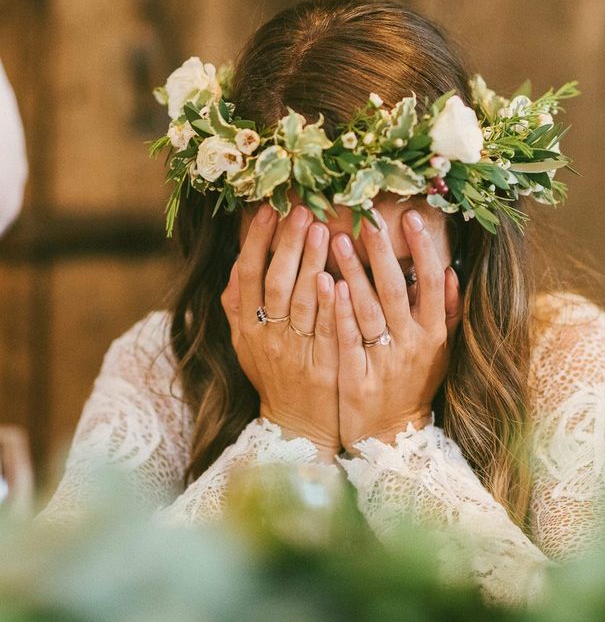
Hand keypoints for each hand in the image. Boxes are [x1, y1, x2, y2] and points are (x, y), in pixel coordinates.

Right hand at [221, 204, 339, 461]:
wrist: (297, 425)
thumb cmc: (274, 377)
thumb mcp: (246, 345)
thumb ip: (237, 308)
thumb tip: (236, 267)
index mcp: (248, 329)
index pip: (248, 276)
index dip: (256, 242)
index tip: (267, 211)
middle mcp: (269, 338)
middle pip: (276, 282)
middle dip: (288, 244)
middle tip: (301, 211)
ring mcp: (297, 353)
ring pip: (302, 302)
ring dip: (311, 263)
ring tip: (324, 230)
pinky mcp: (325, 367)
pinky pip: (327, 331)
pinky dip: (330, 304)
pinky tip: (337, 278)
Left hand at [332, 208, 461, 452]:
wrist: (391, 436)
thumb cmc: (414, 385)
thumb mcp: (440, 351)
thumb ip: (447, 312)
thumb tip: (451, 271)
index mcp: (433, 335)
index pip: (432, 283)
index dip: (423, 249)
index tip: (412, 216)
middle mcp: (411, 345)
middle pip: (396, 290)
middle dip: (383, 252)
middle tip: (368, 218)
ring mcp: (383, 362)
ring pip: (368, 310)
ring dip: (355, 273)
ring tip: (336, 239)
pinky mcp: (356, 378)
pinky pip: (347, 339)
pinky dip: (340, 312)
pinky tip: (329, 284)